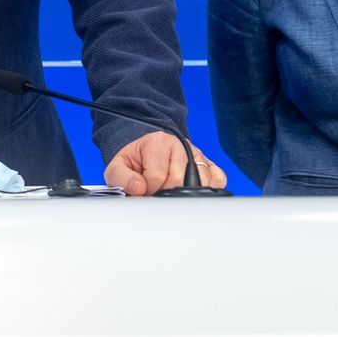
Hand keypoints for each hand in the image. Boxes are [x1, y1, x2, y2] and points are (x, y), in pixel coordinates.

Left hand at [104, 132, 228, 195]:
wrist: (148, 153)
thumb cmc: (136, 161)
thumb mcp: (119, 167)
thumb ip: (122, 178)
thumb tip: (140, 188)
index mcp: (159, 142)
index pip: (157, 177)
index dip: (148, 189)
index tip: (143, 188)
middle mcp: (182, 146)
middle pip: (179, 182)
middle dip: (164, 193)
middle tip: (156, 190)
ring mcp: (198, 155)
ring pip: (201, 183)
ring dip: (185, 194)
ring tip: (170, 189)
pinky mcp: (210, 165)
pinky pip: (218, 180)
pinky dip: (208, 189)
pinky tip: (190, 190)